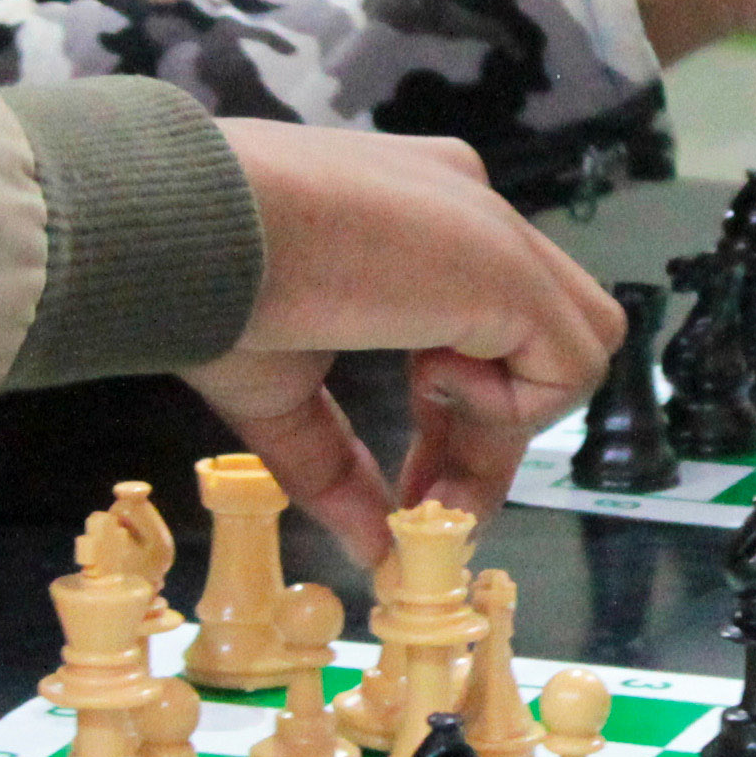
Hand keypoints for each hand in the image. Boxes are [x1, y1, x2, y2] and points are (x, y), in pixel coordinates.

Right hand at [189, 120, 623, 559]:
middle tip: (426, 508)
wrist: (180, 228)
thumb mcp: (284, 391)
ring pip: (575, 342)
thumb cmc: (211, 288)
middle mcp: (466, 207)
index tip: (409, 487)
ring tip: (421, 452)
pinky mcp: (509, 262)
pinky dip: (510, 409)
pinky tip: (425, 386)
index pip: (480, 321)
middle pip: (534, 340)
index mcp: (414, 219)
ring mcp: (494, 228)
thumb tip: (372, 548)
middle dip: (485, 439)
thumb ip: (338, 464)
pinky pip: (571, 361)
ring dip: (505, 420)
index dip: (456, 416)